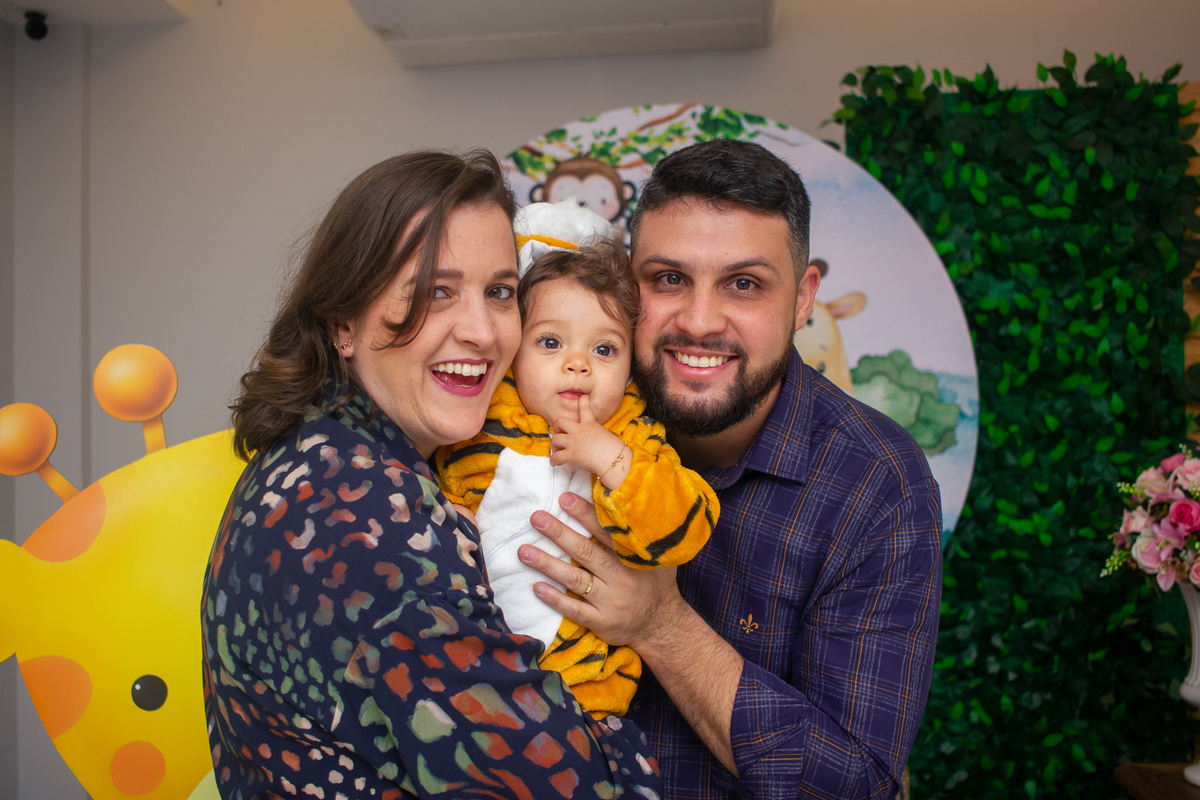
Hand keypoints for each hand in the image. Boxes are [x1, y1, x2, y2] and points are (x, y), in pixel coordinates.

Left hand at [518, 491, 683, 650]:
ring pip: (575, 579)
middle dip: (559, 533)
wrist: (663, 626)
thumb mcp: (658, 558)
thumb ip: (645, 536)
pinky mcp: (601, 622)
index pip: (605, 532)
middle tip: (536, 518)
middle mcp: (620, 577)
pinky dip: (555, 599)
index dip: (584, 514)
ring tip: (524, 551)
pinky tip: (537, 587)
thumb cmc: (657, 586)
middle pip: (585, 552)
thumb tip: (633, 502)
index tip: (564, 499)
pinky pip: (575, 610)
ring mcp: (609, 601)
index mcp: (632, 558)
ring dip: (548, 564)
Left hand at [550, 395, 629, 489]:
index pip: (585, 408)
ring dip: (554, 444)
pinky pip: (556, 456)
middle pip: (561, 421)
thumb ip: (598, 435)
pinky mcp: (571, 455)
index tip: (582, 397)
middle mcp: (579, 430)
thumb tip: (597, 441)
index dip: (582, 401)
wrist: (614, 460)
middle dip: (557, 427)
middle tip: (560, 433)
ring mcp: (573, 442)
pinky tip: (554, 463)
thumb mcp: (607, 435)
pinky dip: (553, 460)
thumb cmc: (615, 450)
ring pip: (555, 439)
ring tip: (556, 449)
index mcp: (590, 424)